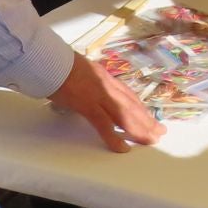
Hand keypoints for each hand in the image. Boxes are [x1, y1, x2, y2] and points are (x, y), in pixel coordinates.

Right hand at [50, 52, 164, 152]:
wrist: (47, 59)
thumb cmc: (58, 64)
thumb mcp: (82, 70)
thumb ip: (91, 81)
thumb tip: (91, 91)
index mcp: (106, 77)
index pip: (128, 96)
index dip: (141, 108)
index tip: (150, 118)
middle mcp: (107, 85)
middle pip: (131, 106)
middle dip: (147, 120)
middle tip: (160, 132)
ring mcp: (99, 95)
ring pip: (124, 114)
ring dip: (139, 129)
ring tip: (151, 140)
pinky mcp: (87, 105)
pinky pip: (104, 124)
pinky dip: (114, 137)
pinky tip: (123, 148)